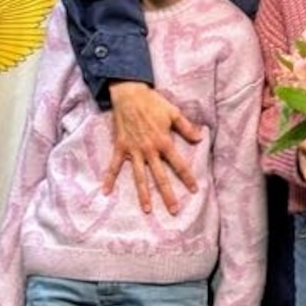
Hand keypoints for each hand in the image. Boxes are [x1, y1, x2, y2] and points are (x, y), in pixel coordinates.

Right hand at [103, 81, 203, 213]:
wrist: (129, 94)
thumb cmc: (153, 103)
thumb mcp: (173, 112)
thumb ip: (186, 127)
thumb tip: (200, 138)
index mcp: (163, 142)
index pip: (178, 164)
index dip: (187, 177)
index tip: (194, 190)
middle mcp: (149, 150)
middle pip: (159, 177)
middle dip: (167, 194)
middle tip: (174, 210)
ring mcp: (133, 151)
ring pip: (139, 177)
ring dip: (143, 194)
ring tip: (147, 210)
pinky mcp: (120, 148)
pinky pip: (114, 166)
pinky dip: (109, 179)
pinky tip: (105, 192)